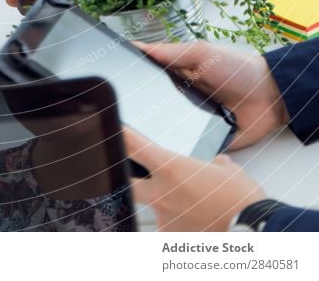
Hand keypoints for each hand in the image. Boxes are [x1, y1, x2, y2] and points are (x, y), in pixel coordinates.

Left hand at [124, 127, 265, 231]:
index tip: (114, 129)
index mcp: (171, 168)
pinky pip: (171, 225)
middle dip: (127, 175)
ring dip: (168, 202)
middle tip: (135, 172)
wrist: (255, 231)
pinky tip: (199, 219)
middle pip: (127, 181)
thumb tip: (213, 166)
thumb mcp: (226, 168)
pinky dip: (182, 221)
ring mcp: (165, 218)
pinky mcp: (173, 238)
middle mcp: (162, 193)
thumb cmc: (241, 198)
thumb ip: (210, 163)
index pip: (134, 146)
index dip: (121, 135)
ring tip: (195, 203)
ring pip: (155, 206)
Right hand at [134, 40, 288, 149]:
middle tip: (123, 115)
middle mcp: (180, 100)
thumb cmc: (237, 69)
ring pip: (164, 132)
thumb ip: (171, 52)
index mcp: (177, 76)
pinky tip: (166, 154)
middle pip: (150, 108)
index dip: (130, 82)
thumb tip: (137, 47)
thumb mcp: (202, 53)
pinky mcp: (203, 143)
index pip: (146, 80)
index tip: (112, 84)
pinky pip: (186, 151)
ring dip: (156, 134)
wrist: (270, 97)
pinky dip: (178, 152)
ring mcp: (191, 123)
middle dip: (139, 112)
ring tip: (139, 137)